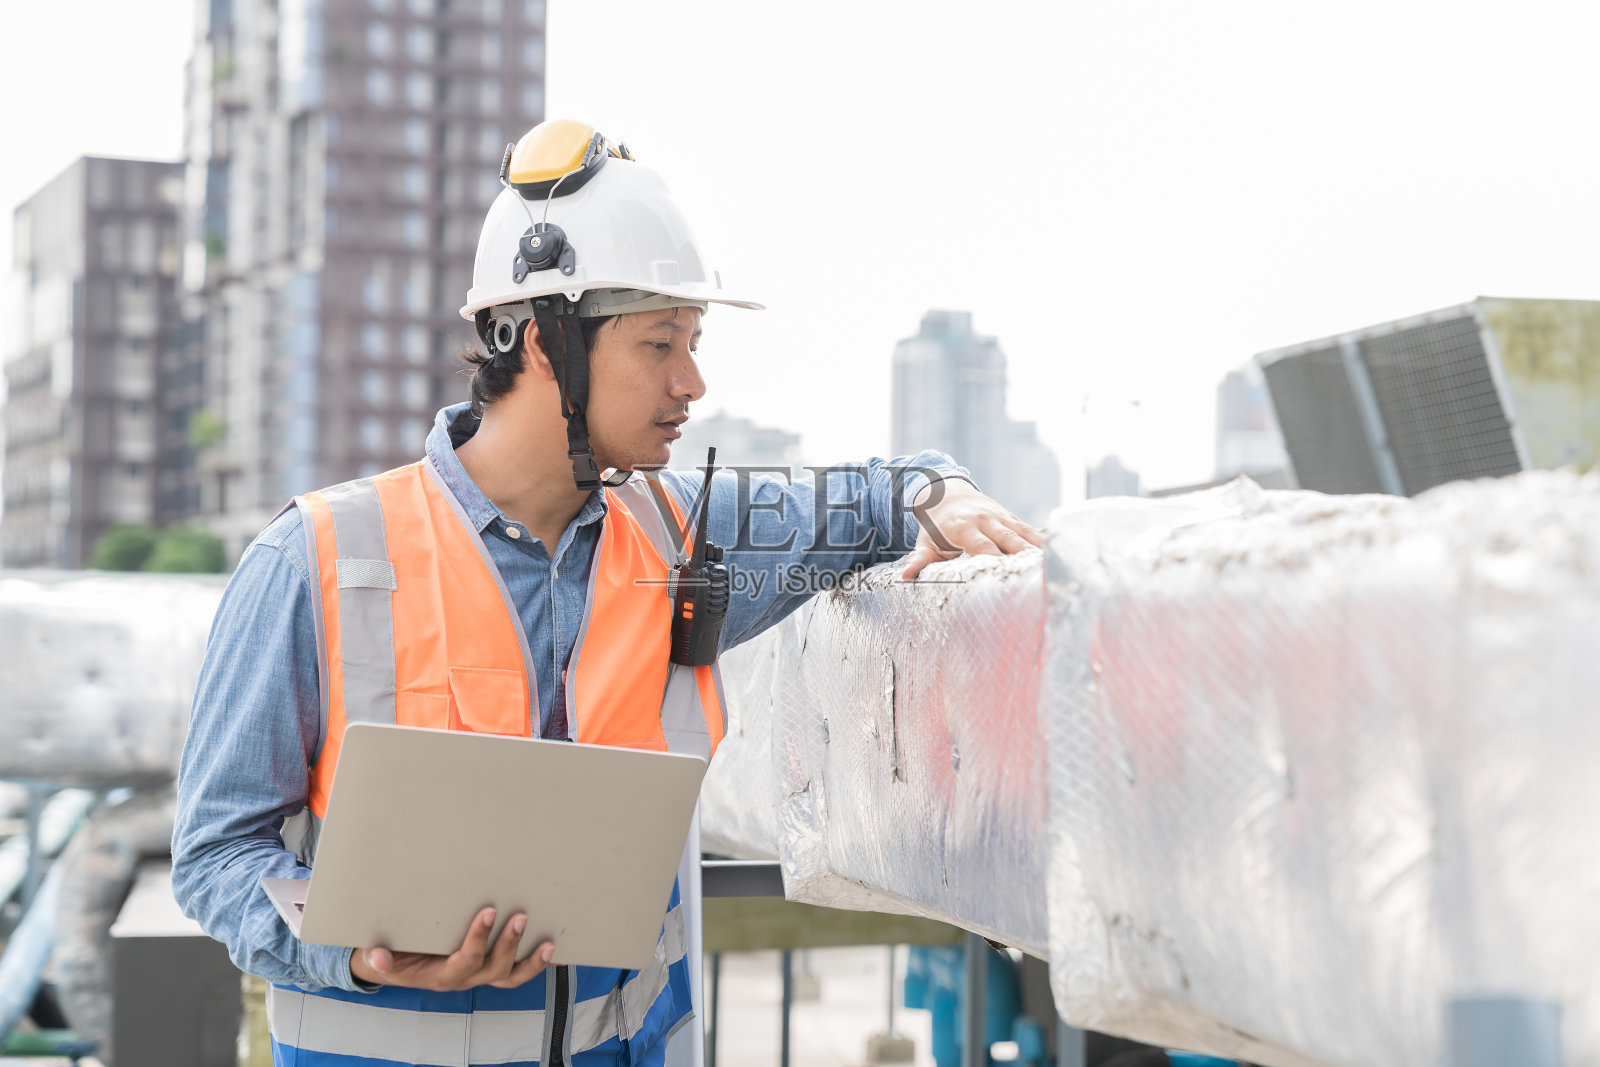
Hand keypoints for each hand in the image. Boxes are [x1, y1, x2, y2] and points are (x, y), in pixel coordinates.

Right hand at [348, 907, 553, 990]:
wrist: (395, 966)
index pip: (466, 960)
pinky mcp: (489, 969)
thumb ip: (380, 958)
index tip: (490, 911)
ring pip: (511, 977)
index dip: (479, 939)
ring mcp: (481, 976)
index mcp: (444, 976)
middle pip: (495, 969)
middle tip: (522, 916)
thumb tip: (376, 956)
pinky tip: (556, 954)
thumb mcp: (382, 958)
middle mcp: (466, 979)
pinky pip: (517, 973)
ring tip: (549, 945)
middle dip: (510, 944)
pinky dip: (537, 966)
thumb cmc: (393, 956)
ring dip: (532, 963)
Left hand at [901, 477, 1043, 579]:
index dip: (995, 559)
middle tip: (1039, 577)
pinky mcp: (1012, 518)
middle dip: (1024, 557)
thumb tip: (906, 576)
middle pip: (1009, 540)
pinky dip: (1044, 543)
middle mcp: (985, 520)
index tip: (1006, 576)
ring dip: (1039, 552)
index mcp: (962, 527)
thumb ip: (919, 559)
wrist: (946, 491)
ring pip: (1025, 535)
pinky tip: (1059, 558)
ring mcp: (1001, 517)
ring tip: (1056, 570)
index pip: (982, 546)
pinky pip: (1031, 531)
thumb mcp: (925, 541)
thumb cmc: (935, 524)